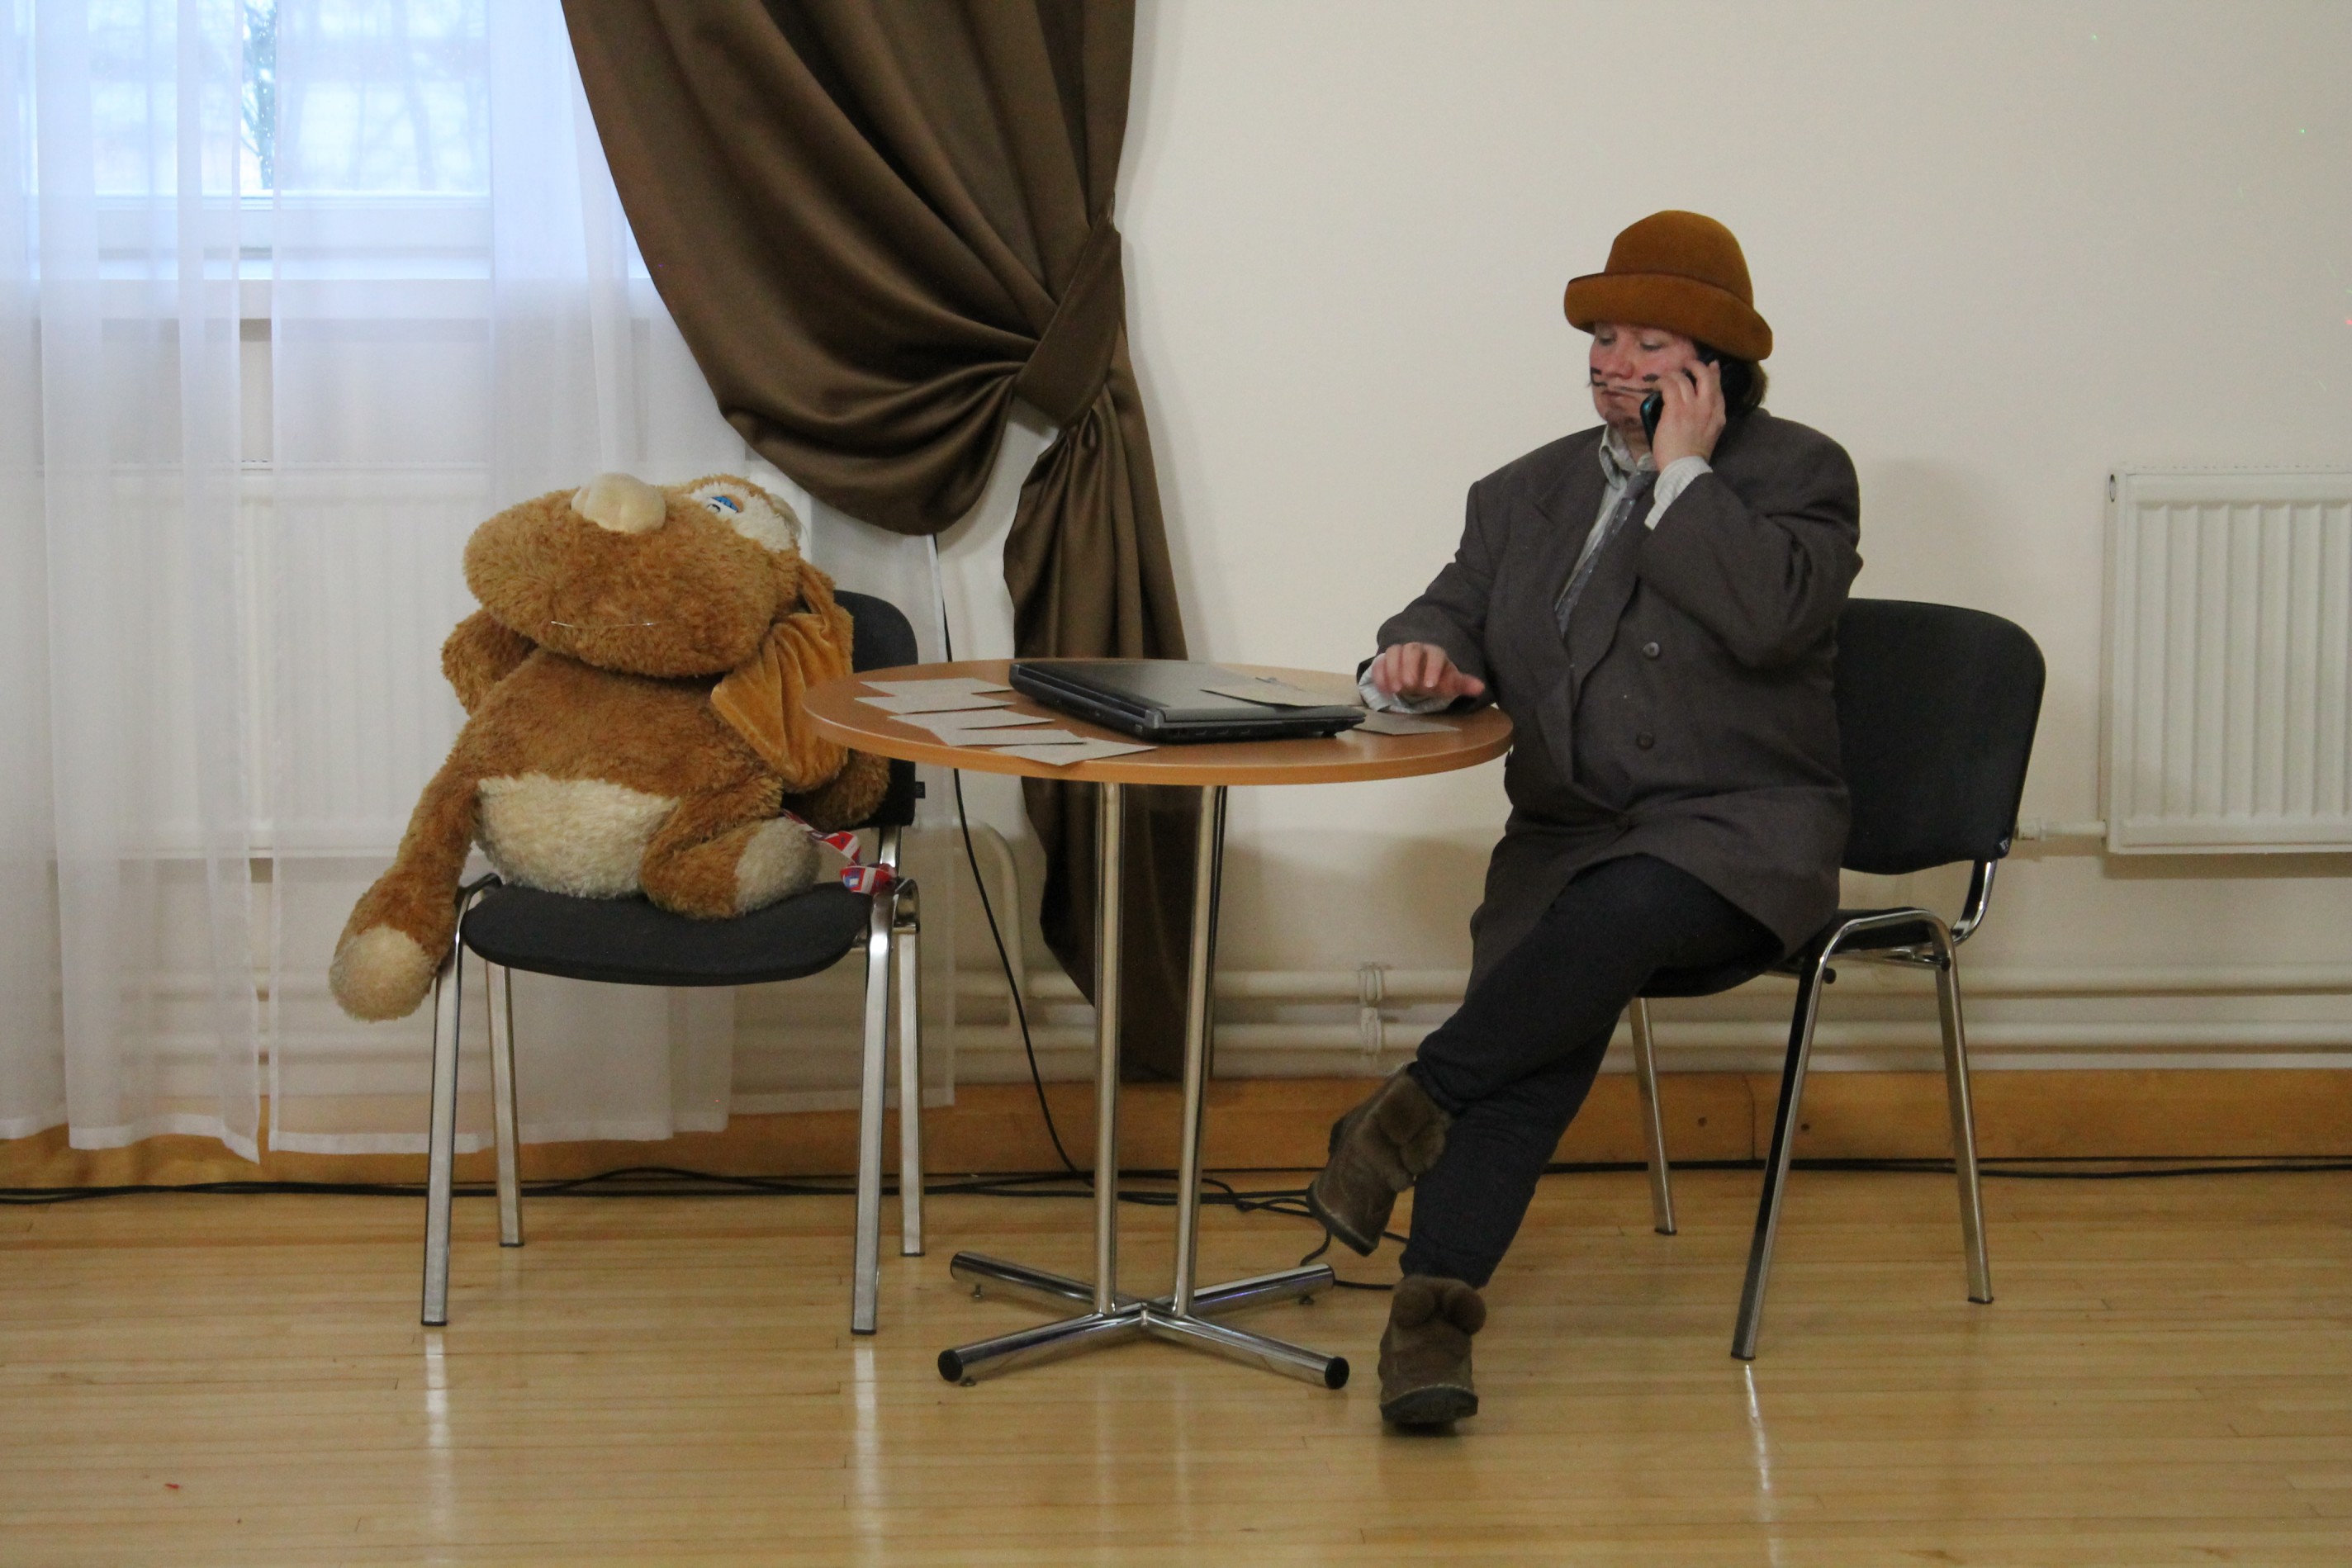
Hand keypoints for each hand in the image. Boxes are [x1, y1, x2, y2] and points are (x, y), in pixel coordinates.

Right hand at [1369, 642, 1484, 702]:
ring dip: (1393, 669)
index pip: (1434, 654)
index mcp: (1434, 653)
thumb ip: (1462, 684)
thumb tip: (1480, 688)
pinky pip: (1379, 662)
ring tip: (1395, 689)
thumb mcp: (1449, 683)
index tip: (1430, 685)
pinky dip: (1380, 675)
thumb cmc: (1435, 679)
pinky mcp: (1384, 660)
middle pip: (1412, 649)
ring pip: (1393, 651)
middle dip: (1409, 666)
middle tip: (1409, 685)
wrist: (1417, 675)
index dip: (1432, 668)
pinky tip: (1384, 689)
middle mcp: (1416, 649)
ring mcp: (1399, 653)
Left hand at [1649, 357, 1725, 468]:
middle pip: (1706, 377)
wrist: (1685, 467)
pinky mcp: (1675, 409)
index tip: (1711, 366)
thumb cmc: (1693, 457)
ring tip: (1666, 377)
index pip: (1719, 388)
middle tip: (1687, 364)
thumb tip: (1699, 408)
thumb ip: (1708, 419)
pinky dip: (1663, 381)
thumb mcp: (1709, 435)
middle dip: (1697, 366)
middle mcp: (1708, 407)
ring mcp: (1692, 407)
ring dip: (1674, 375)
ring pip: (1684, 379)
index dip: (1714, 374)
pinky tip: (1657, 383)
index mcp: (1719, 416)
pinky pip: (1670, 386)